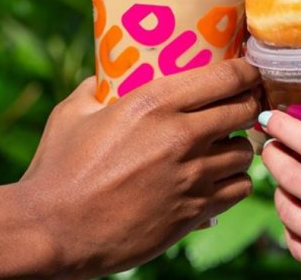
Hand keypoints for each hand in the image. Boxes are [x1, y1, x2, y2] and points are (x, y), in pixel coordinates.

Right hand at [20, 59, 259, 277]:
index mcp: (153, 103)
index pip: (225, 77)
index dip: (245, 70)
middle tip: (241, 107)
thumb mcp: (72, 113)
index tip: (248, 70)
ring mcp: (192, 176)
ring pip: (245, 152)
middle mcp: (181, 136)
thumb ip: (94, 89)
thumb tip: (103, 76)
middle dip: (248, 105)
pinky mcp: (195, 211)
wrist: (52, 230)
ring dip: (238, 146)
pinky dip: (234, 182)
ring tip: (225, 147)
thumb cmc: (57, 169)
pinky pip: (239, 189)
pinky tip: (219, 179)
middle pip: (244, 110)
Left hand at [261, 110, 300, 279]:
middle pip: (296, 178)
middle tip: (268, 144)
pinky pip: (300, 248)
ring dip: (278, 192)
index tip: (271, 116)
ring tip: (279, 179)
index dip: (288, 129)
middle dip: (274, 156)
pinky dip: (290, 230)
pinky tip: (294, 218)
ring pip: (291, 214)